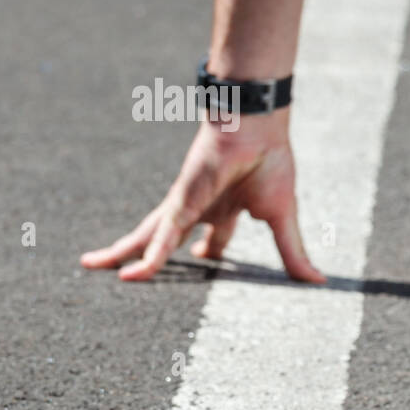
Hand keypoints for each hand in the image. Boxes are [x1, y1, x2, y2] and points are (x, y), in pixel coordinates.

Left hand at [80, 111, 324, 282]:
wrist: (257, 128)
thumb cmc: (271, 163)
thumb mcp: (283, 219)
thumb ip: (292, 253)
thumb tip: (318, 281)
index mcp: (228, 209)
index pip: (215, 237)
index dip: (210, 252)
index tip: (204, 261)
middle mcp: (200, 208)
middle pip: (167, 240)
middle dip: (151, 256)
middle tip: (132, 273)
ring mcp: (184, 206)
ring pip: (148, 238)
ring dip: (122, 253)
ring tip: (92, 265)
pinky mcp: (179, 204)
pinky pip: (161, 239)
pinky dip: (149, 258)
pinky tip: (132, 276)